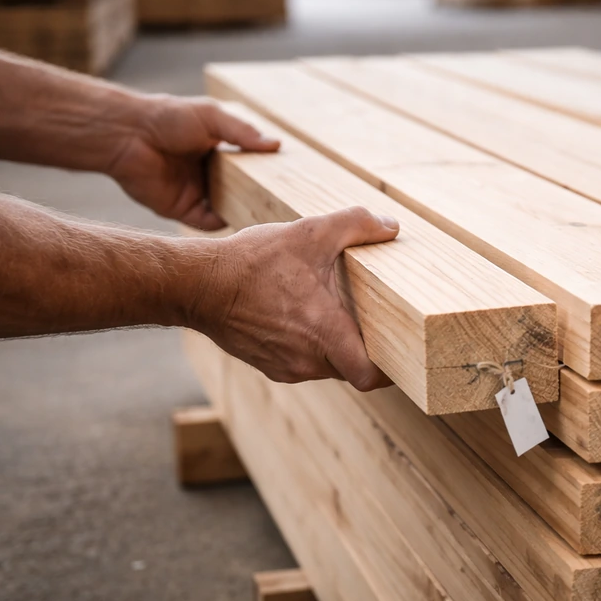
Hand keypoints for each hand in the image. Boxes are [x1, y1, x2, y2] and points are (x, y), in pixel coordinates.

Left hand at [106, 95, 279, 229]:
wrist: (128, 135)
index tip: (287, 179)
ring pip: (227, 208)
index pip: (246, 166)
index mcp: (215, 151)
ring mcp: (196, 193)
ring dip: (244, 212)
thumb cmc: (166, 118)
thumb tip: (276, 144)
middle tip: (286, 202)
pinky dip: (225, 224)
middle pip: (239, 190)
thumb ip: (243, 132)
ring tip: (272, 216)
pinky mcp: (183, 210)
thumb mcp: (212, 117)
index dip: (263, 172)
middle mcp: (207, 174)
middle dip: (258, 196)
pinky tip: (243, 221)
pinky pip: (209, 223)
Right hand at [193, 206, 400, 388]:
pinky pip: (303, 362)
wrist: (196, 284)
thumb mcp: (309, 233)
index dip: (392, 370)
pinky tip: (305, 315)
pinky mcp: (268, 365)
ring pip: (327, 365)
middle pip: (352, 367)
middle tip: (377, 320)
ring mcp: (285, 367)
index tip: (404, 352)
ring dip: (336, 344)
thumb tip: (391, 225)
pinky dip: (311, 344)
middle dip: (365, 347)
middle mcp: (307, 361)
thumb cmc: (251, 262)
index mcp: (324, 334)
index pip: (370, 376)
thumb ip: (356, 224)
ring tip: (337, 311)